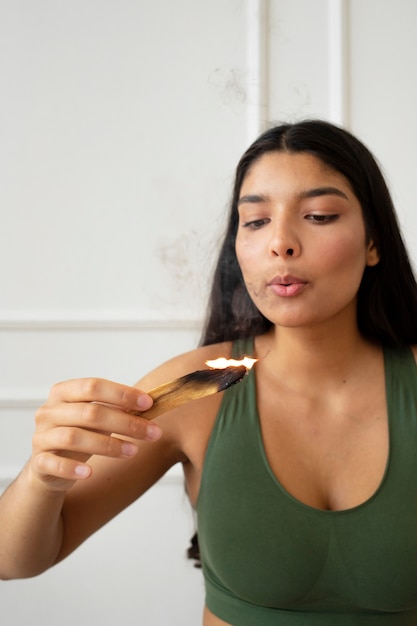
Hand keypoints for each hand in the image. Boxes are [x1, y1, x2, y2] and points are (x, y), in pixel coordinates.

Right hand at [30, 378, 161, 490]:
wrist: (50, 468)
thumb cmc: (80, 434)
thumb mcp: (96, 419)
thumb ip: (116, 410)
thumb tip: (150, 405)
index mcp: (63, 393)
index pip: (93, 387)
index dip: (122, 394)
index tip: (149, 404)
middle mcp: (49, 411)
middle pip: (89, 413)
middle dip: (125, 422)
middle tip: (152, 432)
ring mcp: (41, 436)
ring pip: (74, 437)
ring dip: (108, 445)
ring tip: (133, 451)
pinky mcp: (38, 462)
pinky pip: (54, 464)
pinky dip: (72, 468)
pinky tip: (89, 473)